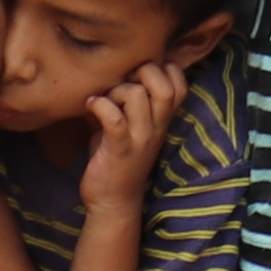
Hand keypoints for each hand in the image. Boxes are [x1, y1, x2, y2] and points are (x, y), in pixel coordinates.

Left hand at [74, 53, 192, 212]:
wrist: (113, 201)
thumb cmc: (118, 157)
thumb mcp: (133, 126)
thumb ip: (132, 101)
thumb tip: (115, 68)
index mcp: (162, 120)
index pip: (180, 84)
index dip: (163, 69)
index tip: (138, 74)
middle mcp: (156, 128)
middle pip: (165, 86)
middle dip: (143, 72)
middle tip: (122, 81)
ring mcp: (140, 139)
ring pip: (138, 96)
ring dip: (116, 90)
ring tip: (103, 99)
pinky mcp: (119, 150)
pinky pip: (115, 119)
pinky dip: (100, 105)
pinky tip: (90, 106)